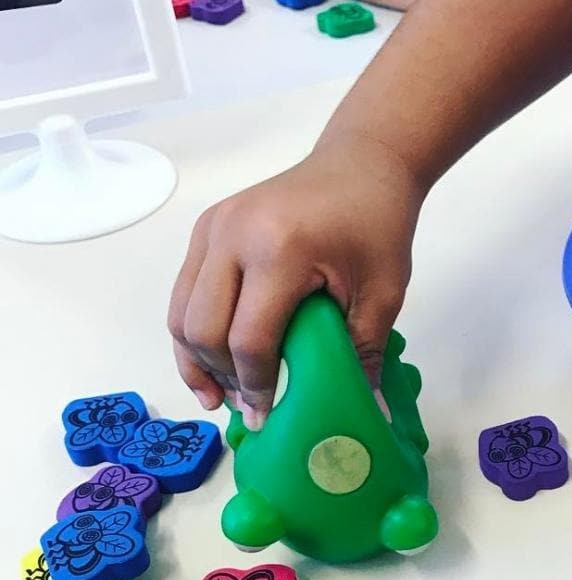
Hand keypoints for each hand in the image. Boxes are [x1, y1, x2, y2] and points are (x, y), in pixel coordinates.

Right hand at [168, 132, 421, 428]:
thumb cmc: (377, 224)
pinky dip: (193, 330)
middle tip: (248, 408)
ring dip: (196, 359)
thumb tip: (367, 414)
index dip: (256, 385)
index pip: (249, 337)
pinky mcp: (207, 227)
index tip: (267, 415)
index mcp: (280, 250)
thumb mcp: (383, 293)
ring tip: (220, 394)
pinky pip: (184, 291)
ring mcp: (213, 227)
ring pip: (181, 312)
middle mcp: (233, 234)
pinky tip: (211, 361)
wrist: (362, 163)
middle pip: (203, 328)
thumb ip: (365, 353)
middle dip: (222, 377)